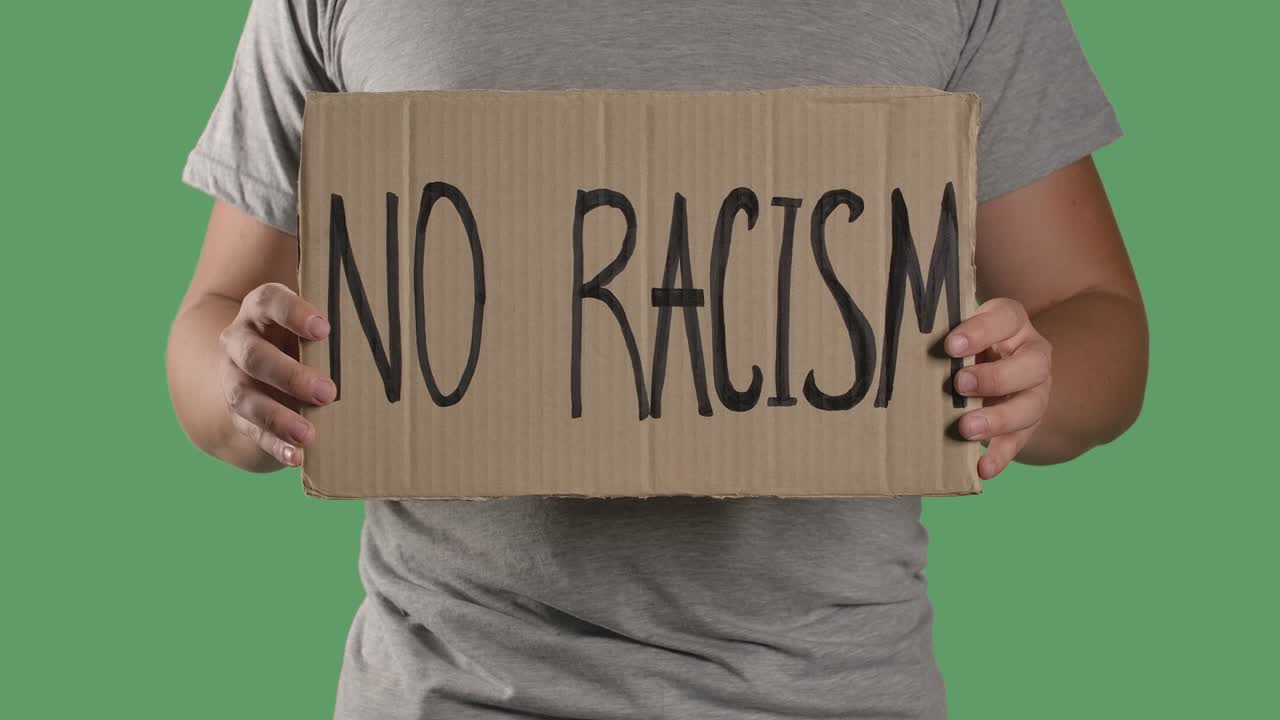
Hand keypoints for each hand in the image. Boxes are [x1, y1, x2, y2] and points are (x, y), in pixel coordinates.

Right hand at [218, 283, 334, 466]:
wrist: (262, 372)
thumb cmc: (304, 340)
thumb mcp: (315, 328)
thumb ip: (339, 325)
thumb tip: (392, 331)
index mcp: (261, 311)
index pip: (268, 302)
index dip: (292, 313)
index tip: (324, 329)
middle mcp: (240, 342)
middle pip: (255, 356)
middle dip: (290, 375)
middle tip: (327, 392)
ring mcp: (234, 379)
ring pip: (246, 397)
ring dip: (279, 418)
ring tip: (308, 434)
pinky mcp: (238, 413)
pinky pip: (251, 430)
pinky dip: (274, 445)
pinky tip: (296, 456)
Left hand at [945, 298, 1052, 479]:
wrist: (995, 370)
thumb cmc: (965, 345)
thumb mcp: (959, 333)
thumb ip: (945, 338)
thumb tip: (900, 347)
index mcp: (1012, 323)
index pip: (1005, 318)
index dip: (980, 331)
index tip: (950, 345)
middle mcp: (1032, 355)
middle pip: (1031, 364)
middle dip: (995, 377)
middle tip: (959, 384)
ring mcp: (1035, 391)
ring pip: (1030, 406)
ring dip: (998, 419)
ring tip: (966, 429)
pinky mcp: (1028, 424)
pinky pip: (1019, 441)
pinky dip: (1000, 455)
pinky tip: (982, 467)